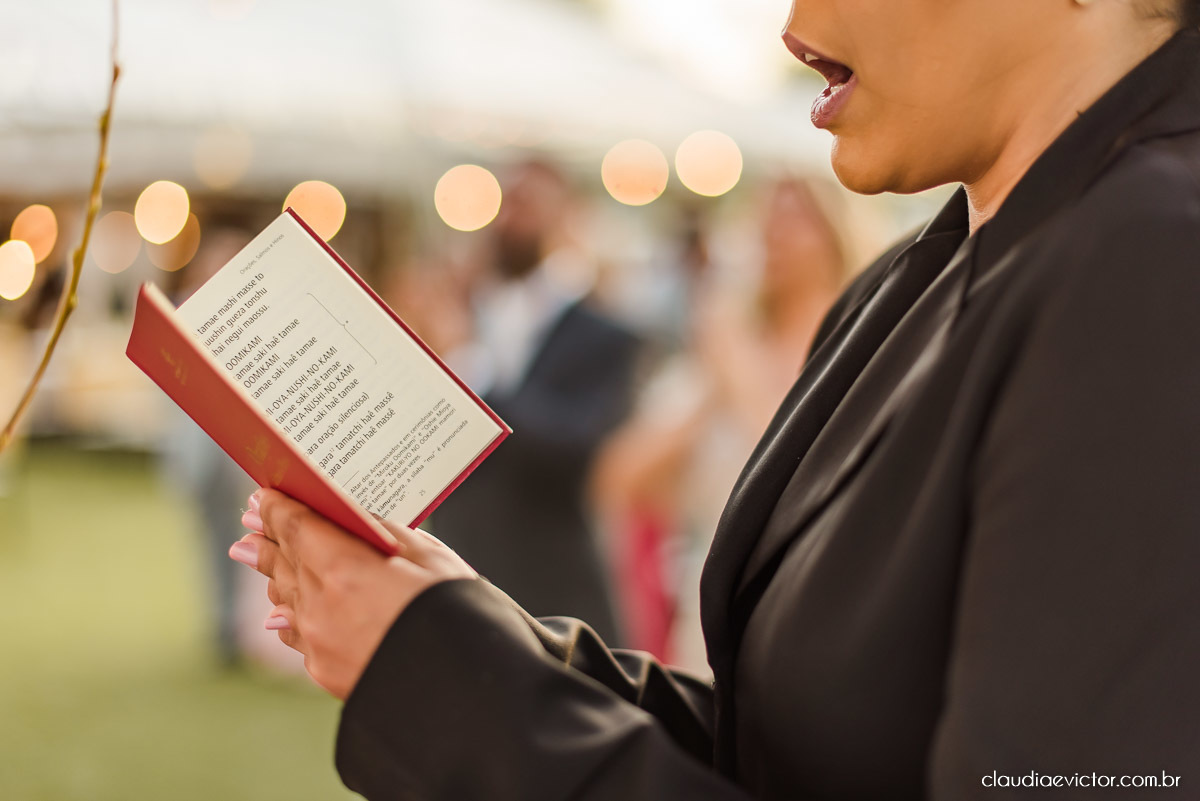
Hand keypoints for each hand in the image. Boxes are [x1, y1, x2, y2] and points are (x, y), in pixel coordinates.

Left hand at [228, 489, 476, 699]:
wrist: (462, 687)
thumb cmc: (455, 613)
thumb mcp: (430, 557)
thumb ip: (386, 534)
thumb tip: (357, 521)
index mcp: (344, 569)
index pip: (297, 526)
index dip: (277, 507)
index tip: (263, 494)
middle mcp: (319, 606)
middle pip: (283, 562)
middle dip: (266, 538)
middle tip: (247, 523)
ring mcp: (318, 642)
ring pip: (284, 597)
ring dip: (271, 574)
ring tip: (254, 556)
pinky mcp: (326, 671)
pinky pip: (296, 634)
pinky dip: (287, 615)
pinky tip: (279, 613)